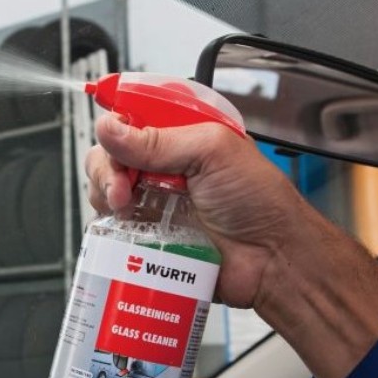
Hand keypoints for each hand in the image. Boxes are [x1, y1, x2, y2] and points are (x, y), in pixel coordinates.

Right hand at [85, 114, 309, 308]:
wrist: (271, 260)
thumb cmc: (259, 202)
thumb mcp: (212, 152)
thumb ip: (158, 140)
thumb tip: (108, 129)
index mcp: (183, 136)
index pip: (133, 118)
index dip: (116, 126)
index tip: (113, 142)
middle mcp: (165, 166)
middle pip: (111, 155)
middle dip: (107, 168)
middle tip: (122, 188)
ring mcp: (155, 201)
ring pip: (107, 190)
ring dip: (106, 197)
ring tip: (125, 209)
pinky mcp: (149, 235)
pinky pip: (114, 228)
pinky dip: (110, 227)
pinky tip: (125, 229)